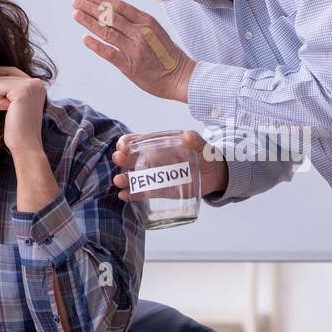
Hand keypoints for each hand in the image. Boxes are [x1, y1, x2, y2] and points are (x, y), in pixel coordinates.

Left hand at [0, 65, 48, 159]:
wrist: (26, 145)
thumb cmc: (17, 128)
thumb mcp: (14, 102)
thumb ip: (9, 87)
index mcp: (37, 85)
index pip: (11, 70)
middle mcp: (37, 82)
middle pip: (3, 73)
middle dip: (0, 93)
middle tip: (12, 111)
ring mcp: (31, 85)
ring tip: (11, 112)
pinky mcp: (22, 90)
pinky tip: (9, 112)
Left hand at [72, 0, 195, 102]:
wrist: (180, 77)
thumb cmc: (167, 54)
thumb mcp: (156, 31)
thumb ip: (138, 23)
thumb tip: (115, 14)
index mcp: (146, 21)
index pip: (120, 6)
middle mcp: (139, 32)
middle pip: (110, 16)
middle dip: (90, 7)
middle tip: (76, 2)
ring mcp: (134, 49)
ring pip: (107, 31)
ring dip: (89, 22)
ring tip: (76, 14)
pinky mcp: (130, 65)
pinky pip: (109, 53)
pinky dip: (96, 45)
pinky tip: (85, 39)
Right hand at [110, 130, 227, 201]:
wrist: (213, 175)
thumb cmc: (205, 156)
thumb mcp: (202, 147)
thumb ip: (196, 141)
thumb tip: (188, 135)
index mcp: (159, 145)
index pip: (137, 141)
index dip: (128, 141)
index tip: (124, 145)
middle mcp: (152, 159)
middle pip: (132, 158)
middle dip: (122, 158)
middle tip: (118, 159)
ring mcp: (154, 176)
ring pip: (134, 176)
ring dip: (124, 178)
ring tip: (119, 181)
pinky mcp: (158, 191)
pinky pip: (143, 192)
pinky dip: (132, 194)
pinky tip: (124, 195)